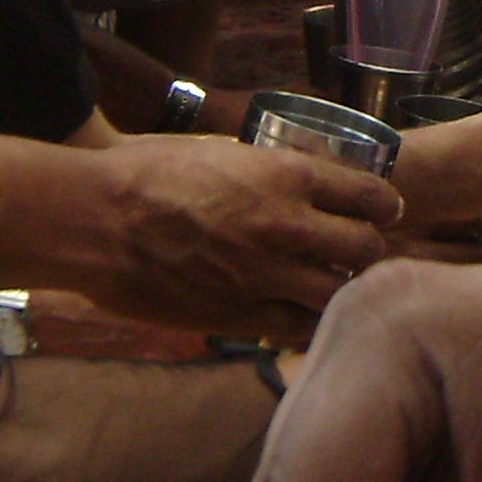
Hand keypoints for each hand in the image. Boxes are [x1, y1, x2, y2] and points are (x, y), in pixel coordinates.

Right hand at [75, 135, 405, 344]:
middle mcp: (290, 225)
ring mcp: (269, 275)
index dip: (384, 206)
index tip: (385, 212)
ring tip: (333, 287)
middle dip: (369, 250)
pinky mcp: (242, 317)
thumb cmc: (144, 173)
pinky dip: (309, 324)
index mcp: (288, 175)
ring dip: (343, 289)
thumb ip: (260, 168)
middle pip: (368, 248)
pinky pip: (300, 329)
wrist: (97, 222)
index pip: (370, 194)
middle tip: (360, 254)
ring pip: (342, 292)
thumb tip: (281, 177)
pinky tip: (302, 318)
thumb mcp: (218, 151)